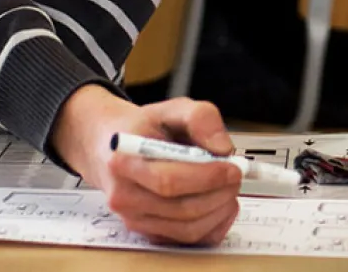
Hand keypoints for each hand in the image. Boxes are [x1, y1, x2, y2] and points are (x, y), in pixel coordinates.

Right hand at [50, 86, 241, 244]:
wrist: (110, 145)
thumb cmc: (144, 127)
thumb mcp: (172, 108)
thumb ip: (201, 118)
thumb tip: (223, 148)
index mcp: (125, 160)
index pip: (169, 180)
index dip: (208, 177)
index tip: (233, 166)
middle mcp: (124, 195)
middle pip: (181, 208)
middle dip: (219, 193)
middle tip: (238, 175)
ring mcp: (133, 218)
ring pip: (187, 228)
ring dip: (219, 210)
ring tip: (229, 187)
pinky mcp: (147, 231)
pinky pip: (187, 239)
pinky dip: (213, 225)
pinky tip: (222, 205)